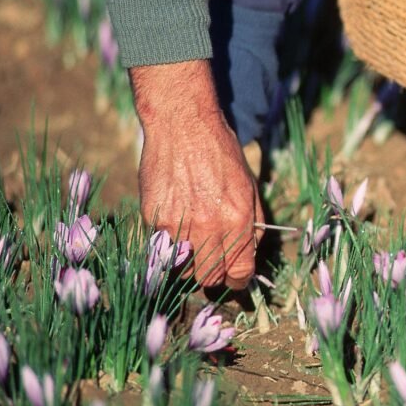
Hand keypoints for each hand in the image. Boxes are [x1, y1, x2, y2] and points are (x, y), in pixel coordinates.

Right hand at [131, 60, 261, 288]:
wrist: (183, 125)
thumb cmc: (221, 153)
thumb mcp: (249, 186)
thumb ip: (251, 224)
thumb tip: (250, 255)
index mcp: (237, 219)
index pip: (239, 271)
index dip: (239, 279)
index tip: (235, 277)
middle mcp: (209, 226)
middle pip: (209, 277)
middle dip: (214, 275)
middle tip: (214, 262)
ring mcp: (178, 224)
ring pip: (183, 268)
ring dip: (189, 261)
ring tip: (194, 240)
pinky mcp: (154, 218)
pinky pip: (163, 246)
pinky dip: (170, 242)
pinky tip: (178, 220)